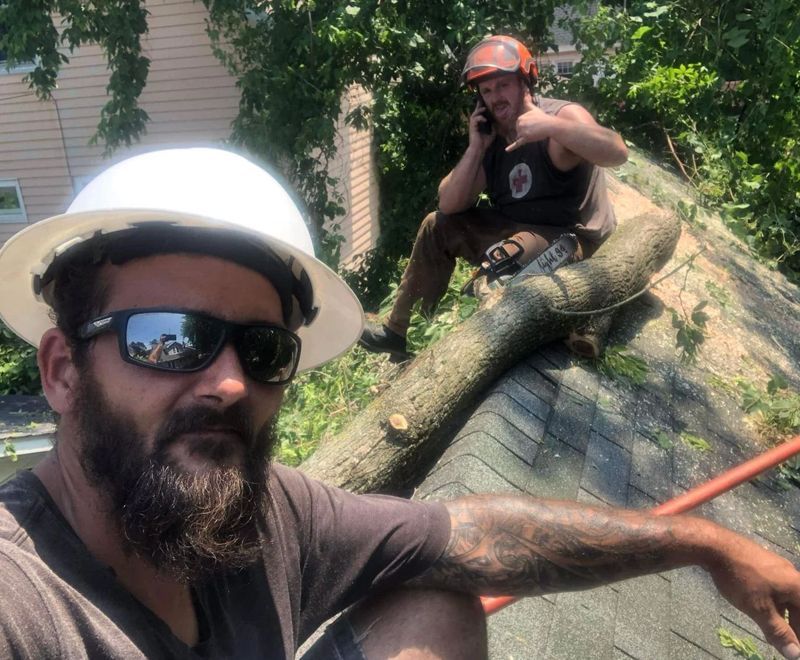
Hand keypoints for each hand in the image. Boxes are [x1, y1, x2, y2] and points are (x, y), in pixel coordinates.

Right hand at [468, 100, 493, 150]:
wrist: (479, 149)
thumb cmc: (484, 144)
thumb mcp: (491, 134)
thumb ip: (493, 128)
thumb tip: (496, 123)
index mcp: (478, 126)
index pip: (480, 115)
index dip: (481, 109)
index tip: (483, 103)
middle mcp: (474, 125)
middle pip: (475, 113)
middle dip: (478, 106)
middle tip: (481, 100)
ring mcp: (472, 126)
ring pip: (474, 115)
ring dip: (479, 111)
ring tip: (484, 109)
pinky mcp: (472, 128)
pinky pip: (475, 120)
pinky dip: (480, 118)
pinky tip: (485, 120)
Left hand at [505, 97, 554, 151]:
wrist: (549, 125)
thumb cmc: (542, 117)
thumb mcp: (533, 108)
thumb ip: (528, 101)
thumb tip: (525, 91)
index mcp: (520, 118)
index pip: (519, 125)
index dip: (526, 126)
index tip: (533, 125)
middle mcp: (519, 124)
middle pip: (519, 131)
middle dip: (526, 132)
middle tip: (535, 129)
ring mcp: (522, 132)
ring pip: (521, 137)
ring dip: (526, 136)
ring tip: (534, 133)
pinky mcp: (525, 138)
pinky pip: (517, 143)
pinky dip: (511, 147)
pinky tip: (507, 150)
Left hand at [708, 533, 799, 658]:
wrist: (715, 545)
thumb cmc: (740, 578)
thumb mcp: (759, 609)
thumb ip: (778, 632)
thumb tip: (794, 654)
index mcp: (796, 585)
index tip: (795, 647)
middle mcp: (790, 574)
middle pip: (798, 605)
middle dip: (793, 626)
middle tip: (785, 643)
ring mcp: (775, 566)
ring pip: (785, 596)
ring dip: (782, 616)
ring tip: (772, 632)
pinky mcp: (761, 562)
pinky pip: (774, 587)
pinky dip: (772, 603)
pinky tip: (759, 610)